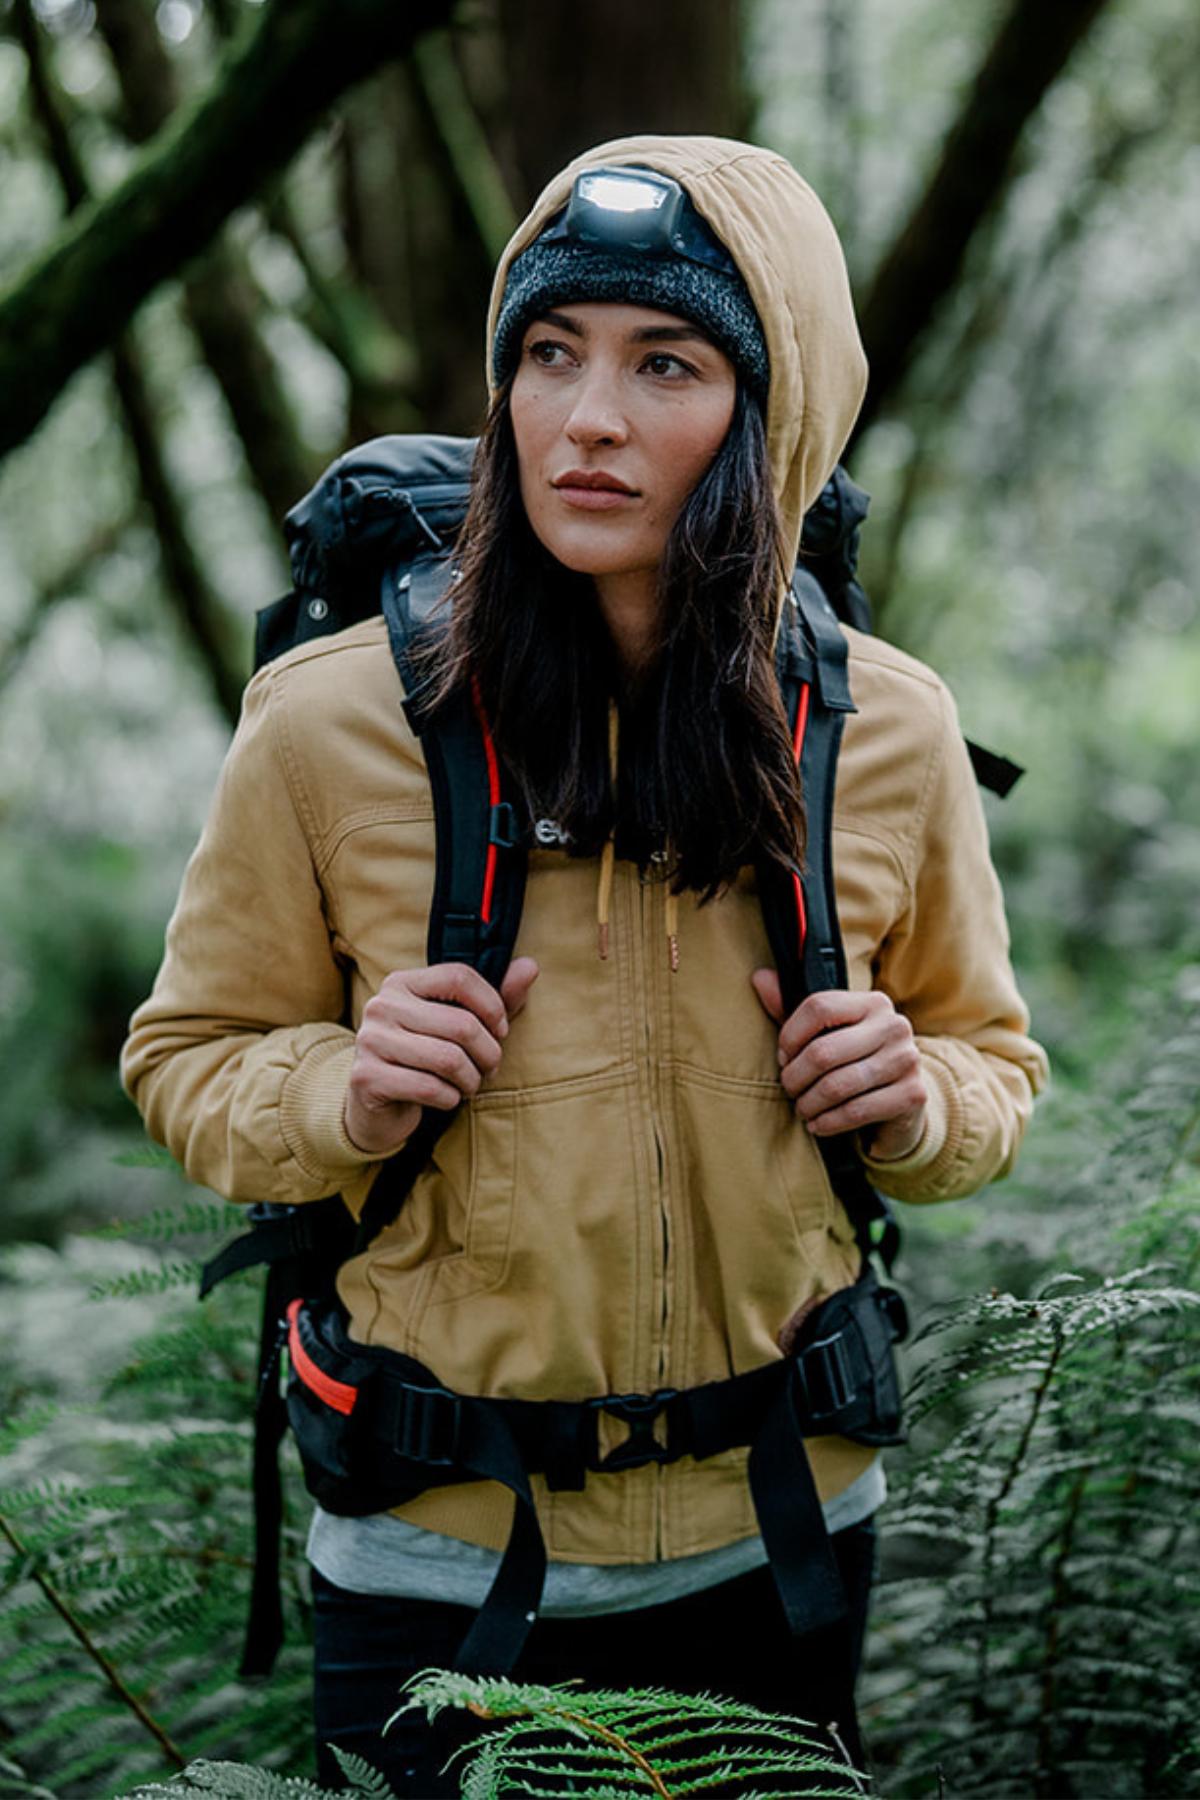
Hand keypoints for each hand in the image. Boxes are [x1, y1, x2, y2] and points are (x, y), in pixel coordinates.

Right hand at [343, 958, 538, 1156]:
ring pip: (449, 1059)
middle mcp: (381, 1006)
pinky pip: (430, 1088)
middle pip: (461, 1024)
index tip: (500, 1030)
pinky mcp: (367, 1078)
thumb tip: (530, 966)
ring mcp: (370, 1041)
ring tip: (470, 1085)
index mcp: (402, 982)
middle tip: (490, 1069)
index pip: (459, 977)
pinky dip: (450, 1098)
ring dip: (471, 1080)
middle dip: (489, 1054)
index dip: (492, 1006)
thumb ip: (496, 999)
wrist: (376, 1106)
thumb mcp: (461, 1025)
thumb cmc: (426, 1059)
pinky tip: (446, 1098)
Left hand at [750, 971, 926, 1159]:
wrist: (900, 1098)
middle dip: (795, 1077)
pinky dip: (829, 1122)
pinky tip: (818, 1124)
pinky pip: (857, 1111)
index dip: (790, 1036)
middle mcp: (894, 1026)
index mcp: (872, 1002)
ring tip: (802, 1108)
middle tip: (789, 1089)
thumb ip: (791, 1008)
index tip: (783, 1057)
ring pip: (837, 1085)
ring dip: (809, 1103)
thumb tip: (759, 977)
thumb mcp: (824, 1033)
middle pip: (823, 1052)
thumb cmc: (854, 1061)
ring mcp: (907, 1060)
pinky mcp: (912, 1094)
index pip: (818, 1008)